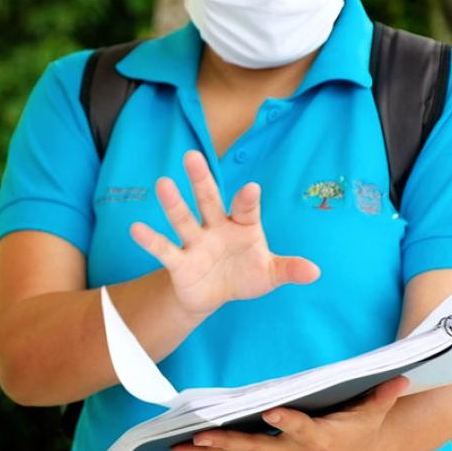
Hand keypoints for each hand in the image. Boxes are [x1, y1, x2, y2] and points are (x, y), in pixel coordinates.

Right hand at [130, 151, 319, 315]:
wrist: (214, 294)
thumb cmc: (244, 274)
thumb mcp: (269, 274)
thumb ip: (288, 269)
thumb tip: (315, 271)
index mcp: (241, 226)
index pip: (245, 209)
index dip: (248, 200)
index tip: (251, 189)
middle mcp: (215, 227)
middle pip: (208, 200)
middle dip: (201, 180)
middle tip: (192, 156)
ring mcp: (195, 242)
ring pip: (183, 219)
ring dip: (173, 203)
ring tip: (162, 183)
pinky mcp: (179, 262)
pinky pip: (164, 249)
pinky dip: (151, 240)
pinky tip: (136, 229)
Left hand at [172, 376, 408, 450]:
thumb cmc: (361, 427)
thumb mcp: (374, 412)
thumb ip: (382, 395)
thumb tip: (400, 377)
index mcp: (321, 438)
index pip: (302, 430)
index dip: (288, 423)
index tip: (271, 413)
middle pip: (259, 450)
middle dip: (229, 446)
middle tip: (201, 438)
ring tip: (179, 449)